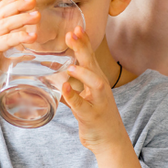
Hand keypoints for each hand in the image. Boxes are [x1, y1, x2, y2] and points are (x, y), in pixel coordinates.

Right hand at [0, 0, 38, 107]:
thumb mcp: (2, 60)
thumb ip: (9, 48)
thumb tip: (27, 40)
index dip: (8, 4)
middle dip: (17, 6)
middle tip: (33, 0)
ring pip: (3, 25)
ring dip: (22, 18)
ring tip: (37, 15)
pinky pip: (5, 40)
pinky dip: (20, 36)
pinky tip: (33, 35)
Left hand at [60, 27, 127, 150]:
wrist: (110, 139)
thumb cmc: (96, 115)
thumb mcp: (86, 96)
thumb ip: (74, 84)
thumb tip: (57, 72)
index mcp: (96, 80)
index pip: (90, 57)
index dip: (84, 42)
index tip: (76, 27)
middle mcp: (100, 88)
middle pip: (93, 64)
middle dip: (83, 48)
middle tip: (73, 33)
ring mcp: (98, 102)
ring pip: (95, 83)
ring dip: (84, 73)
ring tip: (71, 65)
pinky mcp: (92, 116)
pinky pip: (82, 106)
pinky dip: (74, 97)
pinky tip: (65, 89)